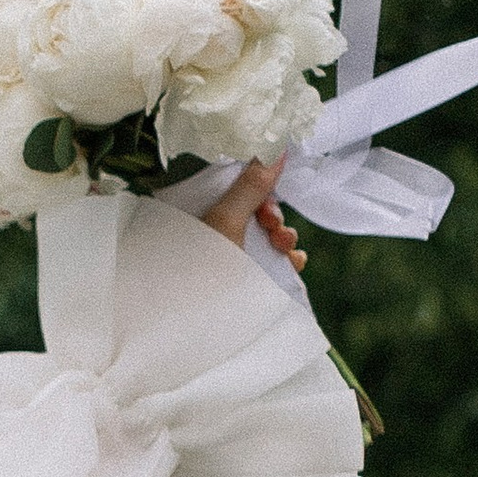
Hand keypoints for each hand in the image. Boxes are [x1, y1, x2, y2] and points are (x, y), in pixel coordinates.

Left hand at [203, 155, 306, 277]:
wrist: (183, 328)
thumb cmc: (196, 272)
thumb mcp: (225, 223)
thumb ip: (250, 186)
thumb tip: (275, 148)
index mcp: (200, 213)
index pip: (237, 187)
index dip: (260, 191)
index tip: (267, 205)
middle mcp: (212, 232)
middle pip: (254, 211)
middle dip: (273, 218)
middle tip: (276, 232)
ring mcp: (227, 257)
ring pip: (264, 236)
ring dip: (283, 237)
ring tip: (286, 250)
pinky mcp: (241, 281)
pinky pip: (269, 262)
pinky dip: (285, 260)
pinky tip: (294, 263)